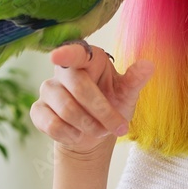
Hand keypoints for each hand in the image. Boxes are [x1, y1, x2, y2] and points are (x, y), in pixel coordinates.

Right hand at [31, 43, 154, 158]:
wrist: (94, 135)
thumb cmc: (112, 106)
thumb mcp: (127, 94)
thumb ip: (135, 80)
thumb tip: (149, 65)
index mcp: (88, 59)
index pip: (76, 52)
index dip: (66, 53)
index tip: (57, 56)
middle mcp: (64, 71)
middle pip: (78, 86)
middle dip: (102, 111)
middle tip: (118, 127)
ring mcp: (48, 89)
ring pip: (66, 109)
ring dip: (89, 126)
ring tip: (101, 130)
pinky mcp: (38, 110)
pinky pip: (51, 124)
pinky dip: (70, 135)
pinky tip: (78, 136)